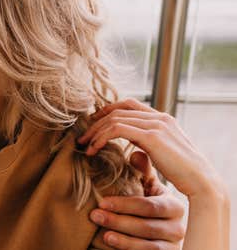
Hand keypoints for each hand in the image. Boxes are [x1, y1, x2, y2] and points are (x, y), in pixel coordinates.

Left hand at [78, 98, 220, 197]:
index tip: (93, 124)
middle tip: (82, 138)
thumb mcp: (163, 154)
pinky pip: (117, 130)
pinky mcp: (151, 136)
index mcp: (163, 118)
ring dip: (95, 132)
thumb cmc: (183, 173)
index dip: (108, 110)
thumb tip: (132, 152)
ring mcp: (156, 124)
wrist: (201, 180)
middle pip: (118, 110)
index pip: (129, 103)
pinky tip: (94, 150)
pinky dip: (101, 138)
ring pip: (114, 119)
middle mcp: (159, 117)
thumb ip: (147, 146)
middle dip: (96, 123)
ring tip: (85, 146)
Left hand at [89, 152, 185, 249]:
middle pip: (147, 226)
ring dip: (122, 238)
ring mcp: (174, 244)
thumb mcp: (147, 189)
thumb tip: (135, 153)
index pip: (150, 206)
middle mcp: (178, 227)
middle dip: (119, 220)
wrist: (158, 234)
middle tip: (95, 215)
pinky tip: (112, 243)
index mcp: (173, 206)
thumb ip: (143, 172)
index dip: (125, 205)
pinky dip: (129, 249)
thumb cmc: (148, 206)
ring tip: (103, 233)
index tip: (102, 202)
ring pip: (148, 244)